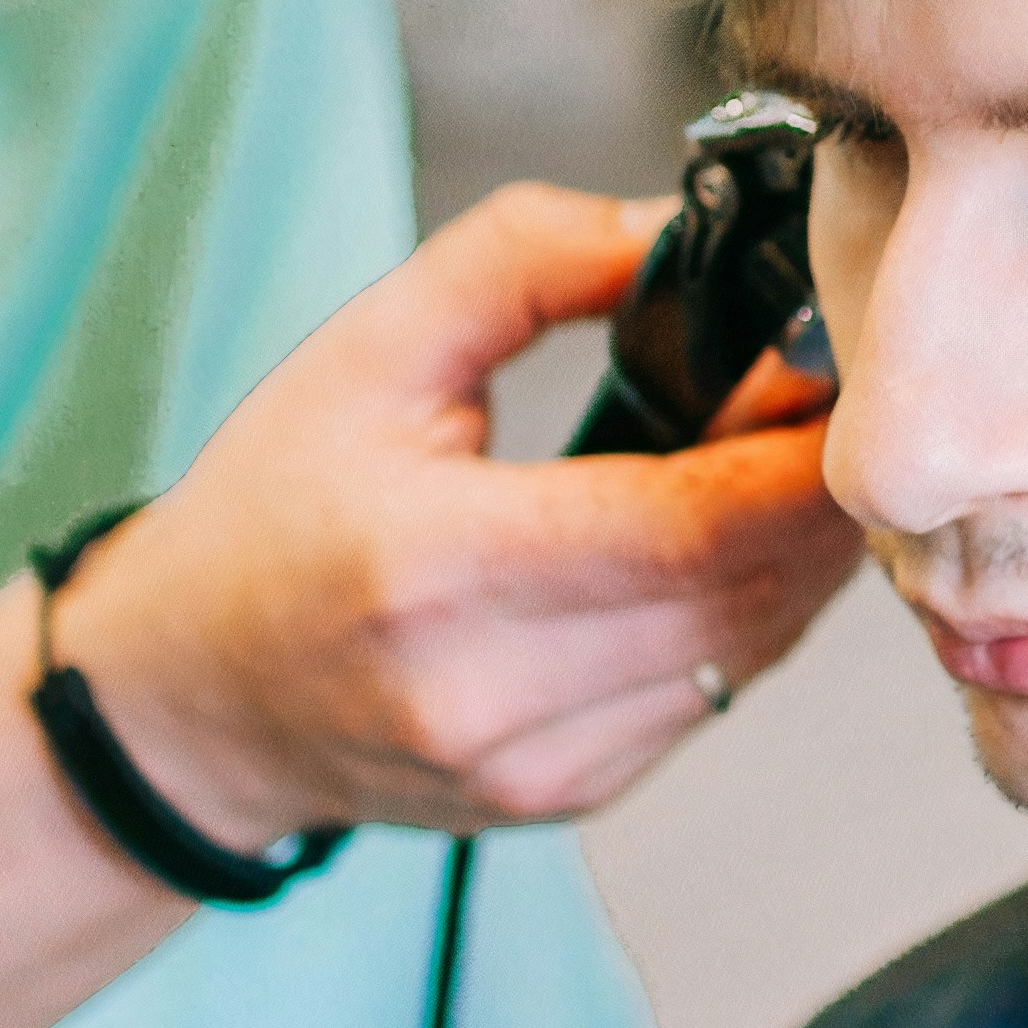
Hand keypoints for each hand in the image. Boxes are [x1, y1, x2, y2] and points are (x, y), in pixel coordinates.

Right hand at [38, 184, 865, 845]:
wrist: (185, 702)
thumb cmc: (269, 511)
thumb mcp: (368, 348)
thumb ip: (529, 261)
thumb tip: (683, 229)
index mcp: (434, 569)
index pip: (691, 526)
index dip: (799, 451)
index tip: (842, 367)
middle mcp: (491, 691)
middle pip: (747, 593)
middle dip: (817, 487)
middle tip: (836, 391)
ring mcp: (534, 764)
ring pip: (750, 649)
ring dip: (795, 549)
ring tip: (786, 449)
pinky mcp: (565, 797)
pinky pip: (711, 692)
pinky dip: (743, 608)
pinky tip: (722, 536)